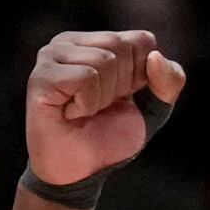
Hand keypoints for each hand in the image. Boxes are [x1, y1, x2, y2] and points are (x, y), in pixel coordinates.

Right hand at [25, 30, 185, 187]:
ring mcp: (51, 56)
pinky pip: (85, 77)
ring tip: (85, 110)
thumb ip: (168, 82)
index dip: (143, 76)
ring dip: (104, 98)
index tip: (123, 97)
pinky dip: (88, 103)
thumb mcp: (154, 108)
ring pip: (103, 61)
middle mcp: (70, 42)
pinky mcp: (41, 75)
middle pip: (121, 46)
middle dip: (123, 86)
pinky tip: (72, 113)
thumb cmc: (111, 135)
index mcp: (96, 42)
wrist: (81, 169)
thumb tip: (156, 56)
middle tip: (101, 107)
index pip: (142, 40)